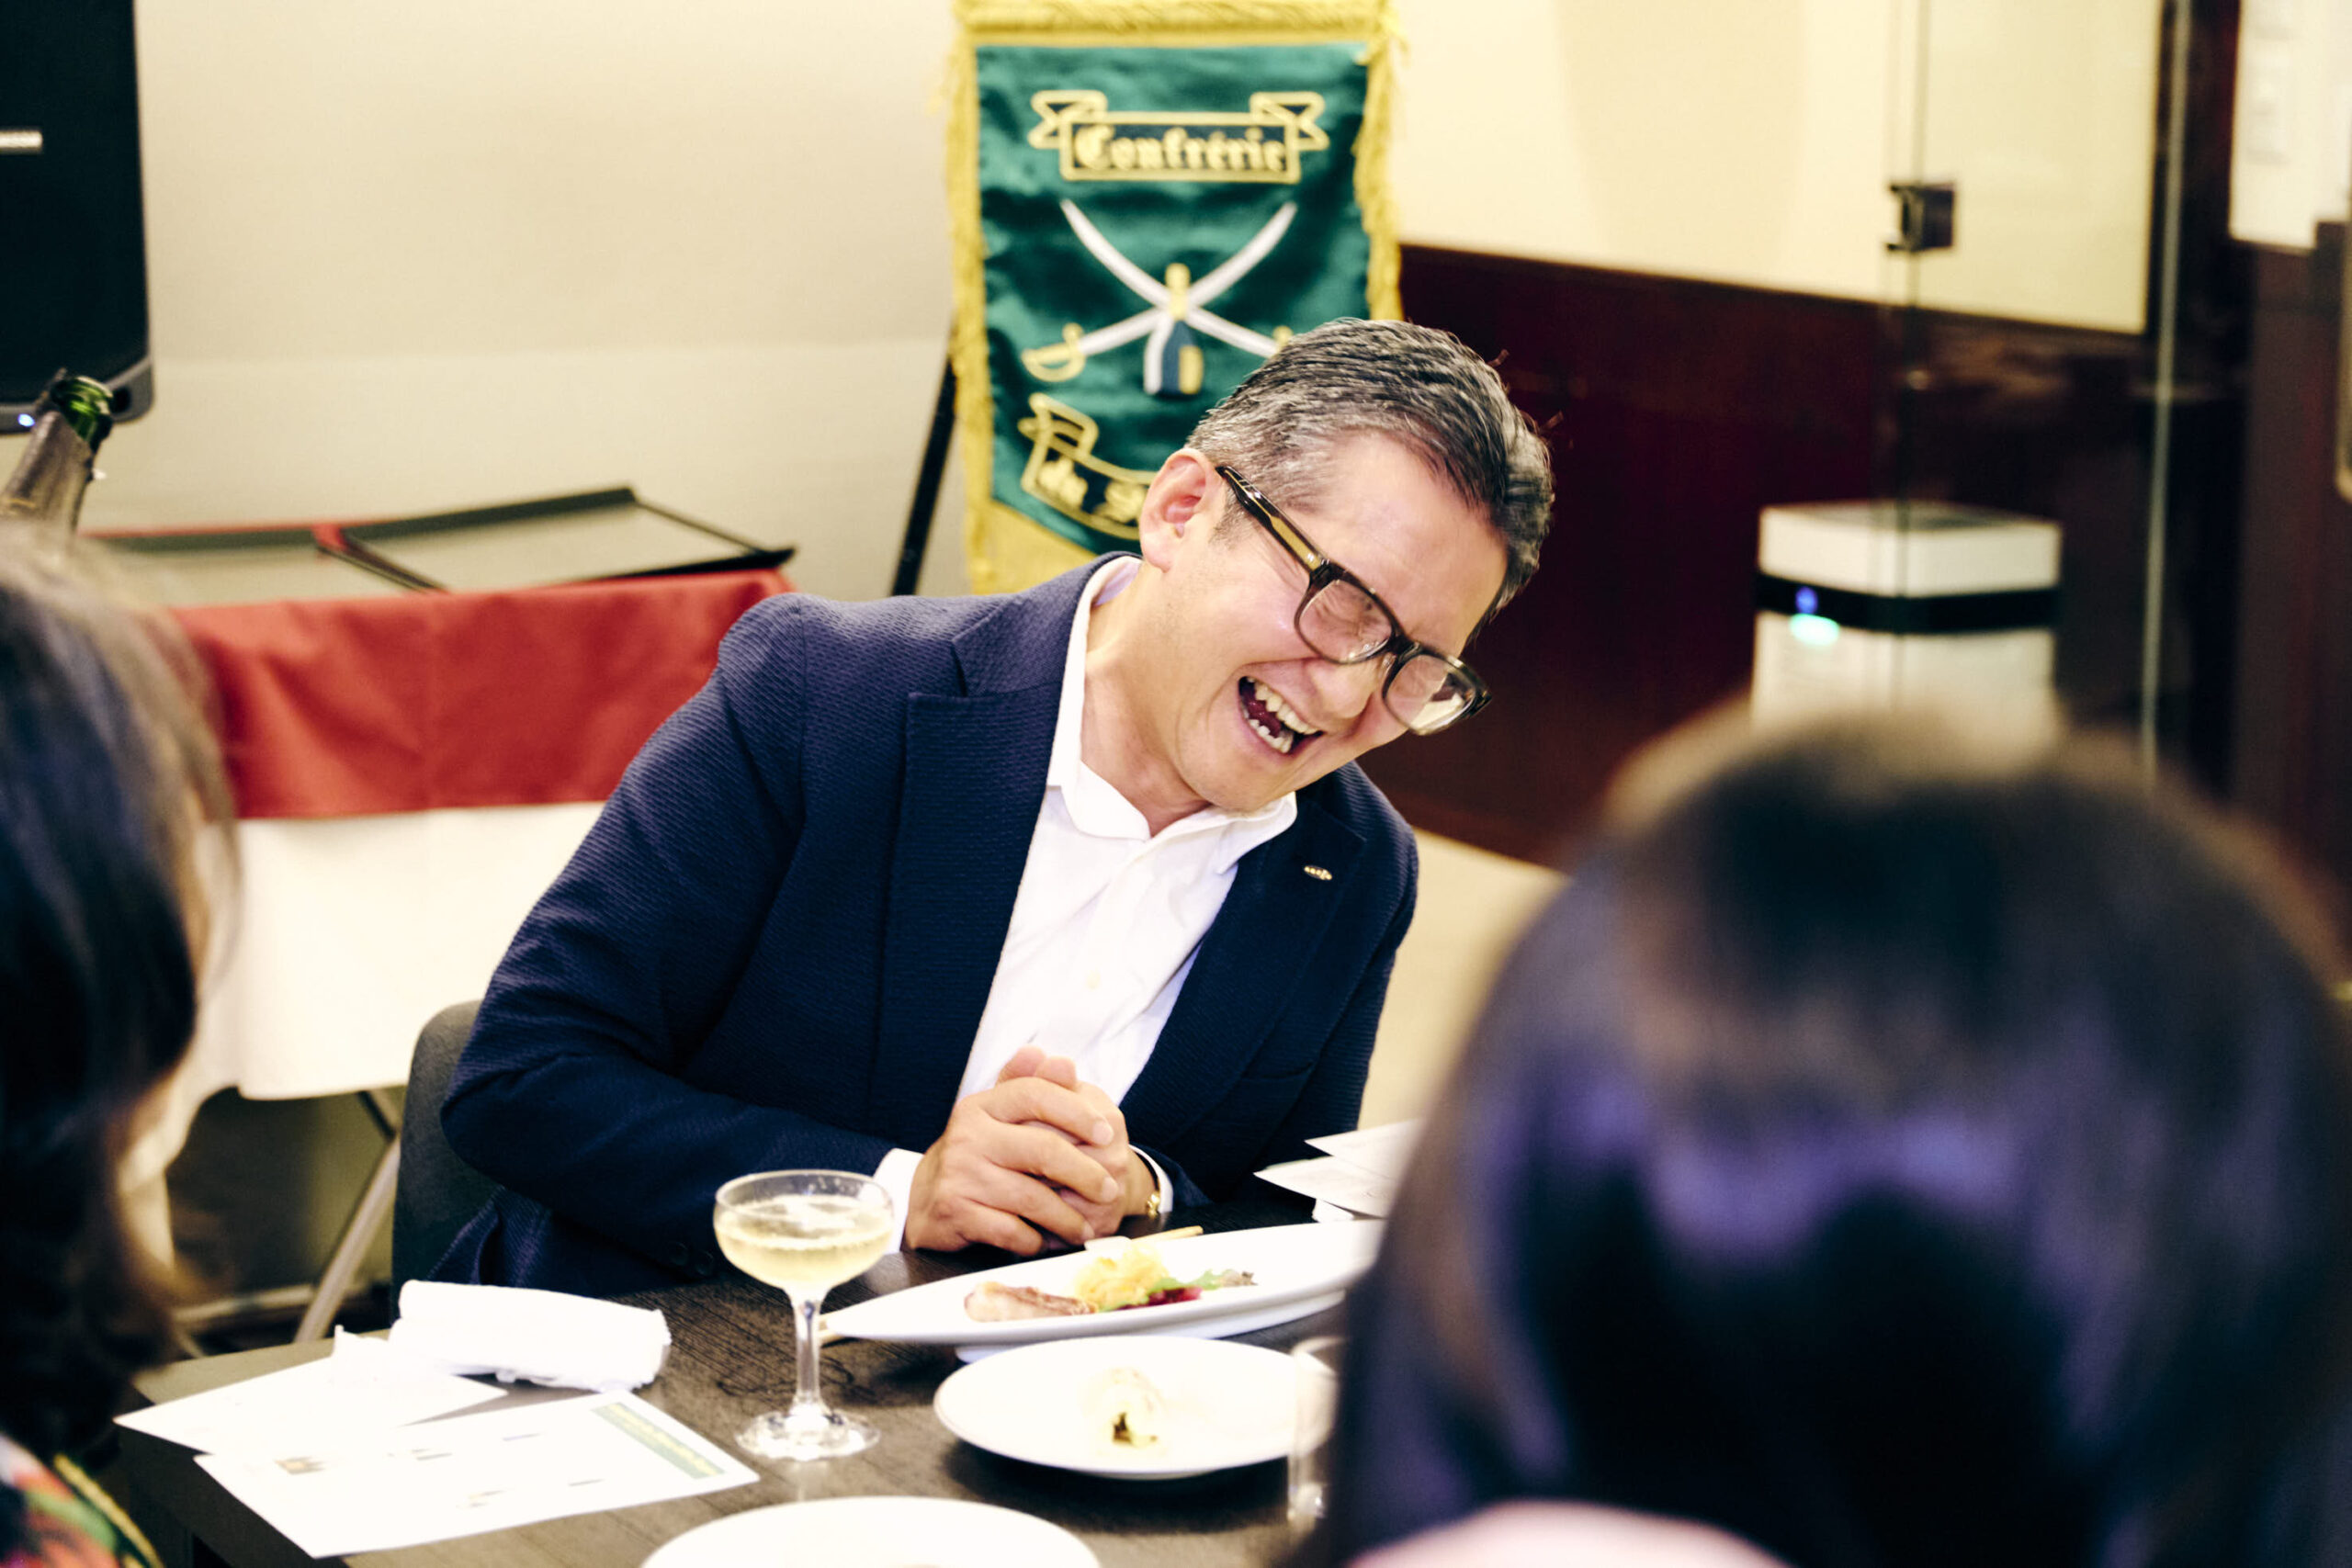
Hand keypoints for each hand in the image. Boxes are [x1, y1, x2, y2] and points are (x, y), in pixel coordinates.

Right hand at [902, 1048, 1140, 1253]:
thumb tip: (1063, 1062)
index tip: (1107, 1133)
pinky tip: (1043, 1240)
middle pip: (1043, 1150)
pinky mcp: (955, 1211)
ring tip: (1083, 1227)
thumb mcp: (1001, 1117)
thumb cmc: (979, 1154)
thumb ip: (1034, 1088)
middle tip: (1109, 1189)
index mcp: (982, 1105)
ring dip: (1066, 1218)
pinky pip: (1011, 1230)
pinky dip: (1034, 1240)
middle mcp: (968, 1135)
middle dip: (1086, 1174)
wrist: (928, 1198)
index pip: (1036, 1094)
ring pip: (1032, 1197)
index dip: (1077, 1112)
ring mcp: (959, 1174)